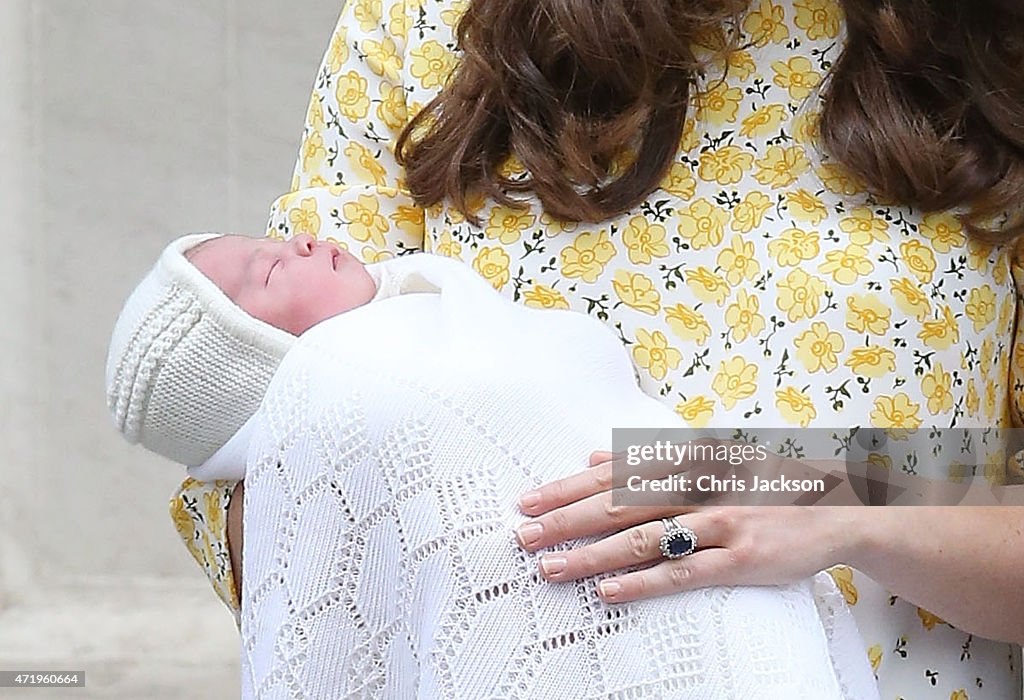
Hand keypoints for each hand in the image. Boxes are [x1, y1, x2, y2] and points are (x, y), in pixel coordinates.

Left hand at [516, 451, 862, 602]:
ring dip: (591, 555)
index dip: (566, 488)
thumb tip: (593, 456)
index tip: (528, 501)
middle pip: (616, 504)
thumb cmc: (761, 481)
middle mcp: (697, 484)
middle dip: (565, 520)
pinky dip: (642, 581)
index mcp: (684, 458)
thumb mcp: (707, 456)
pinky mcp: (740, 557)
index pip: (612, 474)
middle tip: (523, 535)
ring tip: (551, 567)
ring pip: (642, 539)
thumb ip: (647, 459)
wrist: (834, 504)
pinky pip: (682, 572)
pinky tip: (609, 591)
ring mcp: (719, 520)